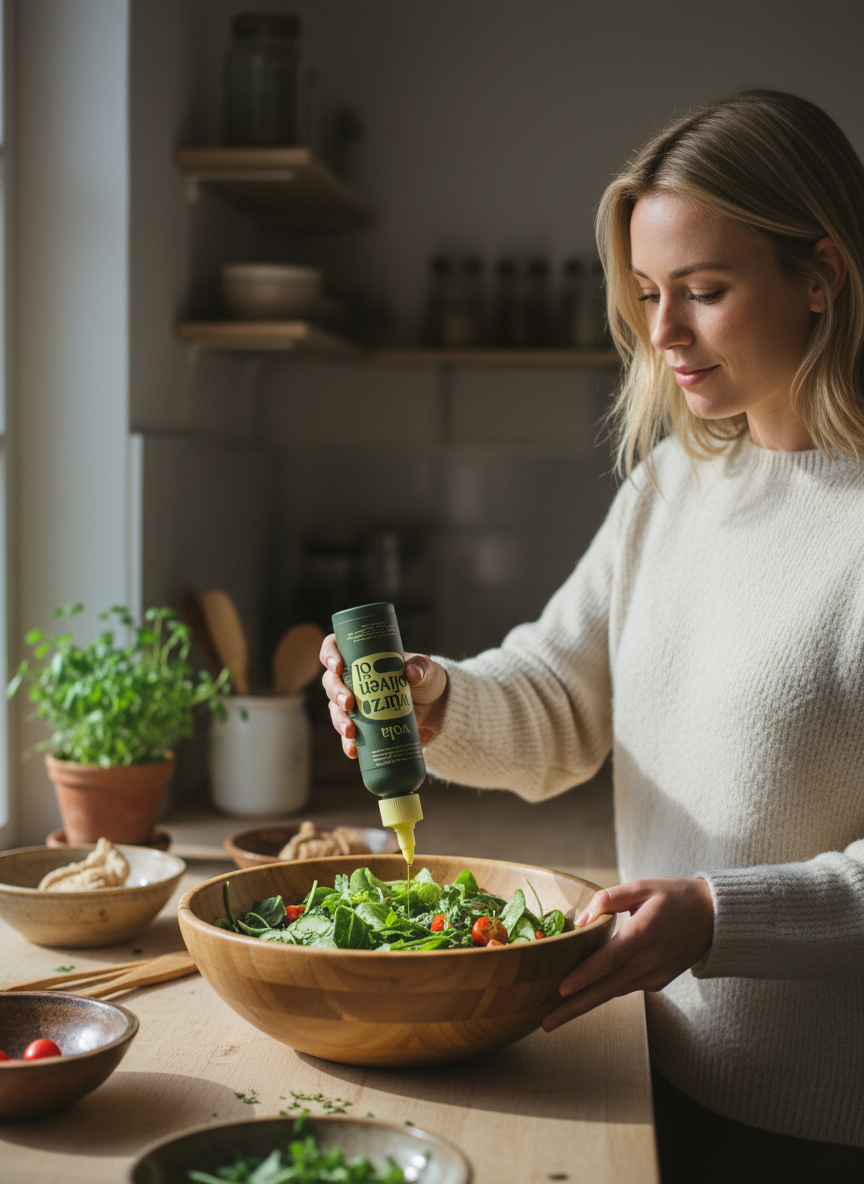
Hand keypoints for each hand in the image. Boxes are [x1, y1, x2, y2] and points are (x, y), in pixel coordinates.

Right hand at [319, 634, 449, 759]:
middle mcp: (354, 680)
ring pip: (335, 709)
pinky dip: (348, 743)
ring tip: (349, 731)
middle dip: (335, 692)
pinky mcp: (364, 726)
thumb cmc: (427, 679)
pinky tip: (352, 750)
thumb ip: (421, 668)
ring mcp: (357, 704)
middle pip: (331, 682)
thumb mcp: (427, 669)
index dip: (329, 655)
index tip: (337, 666)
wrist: (438, 709)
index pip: (335, 648)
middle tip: (347, 703)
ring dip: (338, 720)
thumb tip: (410, 672)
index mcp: (363, 658)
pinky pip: (348, 735)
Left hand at [542, 877, 713, 1031]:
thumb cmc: (673, 896)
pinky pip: (626, 987)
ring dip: (585, 1005)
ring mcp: (656, 975)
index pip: (609, 959)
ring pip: (614, 993)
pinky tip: (582, 997)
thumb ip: (608, 899)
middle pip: (607, 989)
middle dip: (574, 1007)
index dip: (584, 975)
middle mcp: (650, 960)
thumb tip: (581, 921)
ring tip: (555, 1016)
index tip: (561, 989)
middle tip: (545, 1022)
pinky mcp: (659, 983)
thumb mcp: (641, 886)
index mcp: (644, 933)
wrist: (714, 918)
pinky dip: (604, 993)